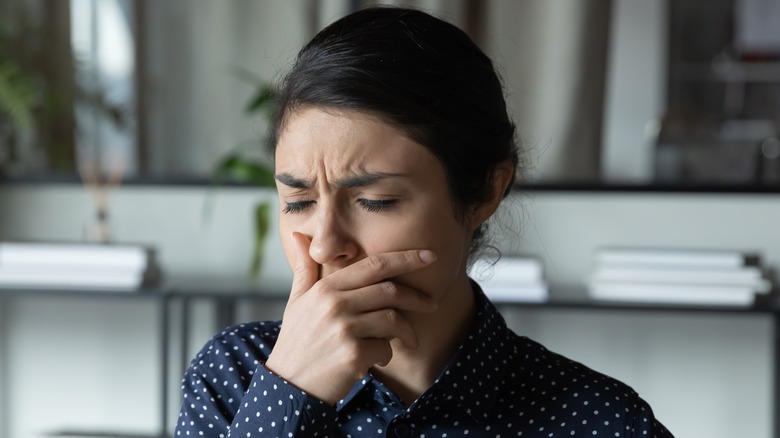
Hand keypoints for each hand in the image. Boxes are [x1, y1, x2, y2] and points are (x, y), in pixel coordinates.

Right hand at [264, 232, 437, 404]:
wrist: (288, 385)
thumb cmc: (297, 341)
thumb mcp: (296, 302)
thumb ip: (305, 269)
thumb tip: (298, 234)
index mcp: (326, 288)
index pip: (374, 265)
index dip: (406, 258)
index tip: (429, 257)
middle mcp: (335, 304)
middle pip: (390, 291)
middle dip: (417, 297)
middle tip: (432, 304)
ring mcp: (344, 329)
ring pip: (393, 320)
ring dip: (405, 332)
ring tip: (408, 341)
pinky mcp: (352, 354)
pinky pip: (385, 348)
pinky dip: (386, 354)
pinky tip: (376, 360)